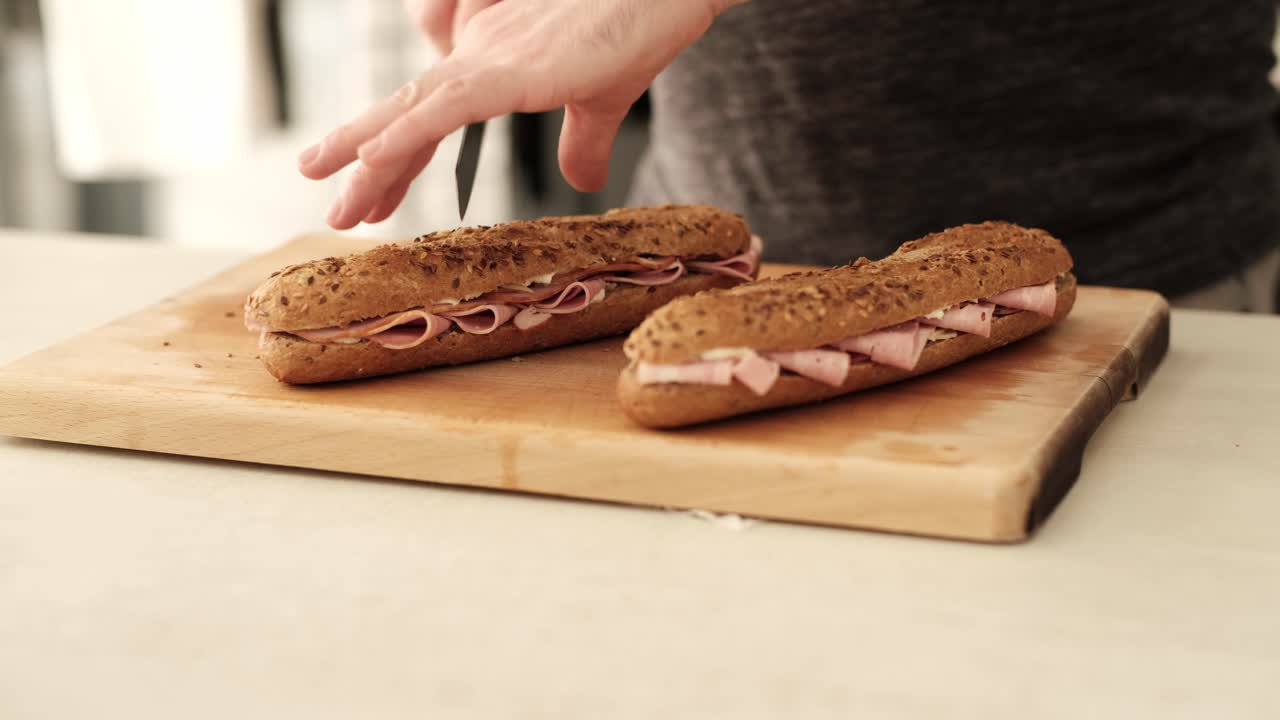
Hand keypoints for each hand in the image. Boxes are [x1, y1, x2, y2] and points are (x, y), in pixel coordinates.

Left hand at [298, 0, 742, 229]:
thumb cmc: (635, 30)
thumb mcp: (599, 103)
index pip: (433, 119)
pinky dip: (404, 134)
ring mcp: (488, 60)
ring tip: (337, 199)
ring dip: (369, 159)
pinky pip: (442, 106)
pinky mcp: (506, 68)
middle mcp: (477, 56)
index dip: (400, 159)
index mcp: (493, 64)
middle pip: (409, 116)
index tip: (375, 199)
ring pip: (412, 113)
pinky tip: (369, 159)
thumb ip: (581, 142)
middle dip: (367, 164)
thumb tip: (582, 181)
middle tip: (336, 205)